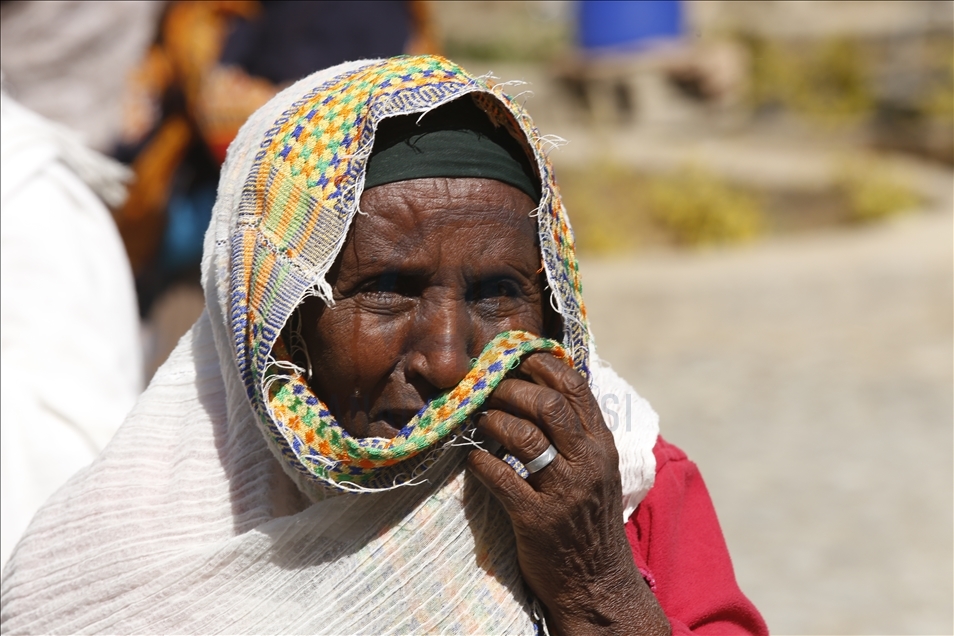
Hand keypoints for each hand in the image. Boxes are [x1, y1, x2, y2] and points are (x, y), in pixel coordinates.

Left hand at [467, 353, 668, 635]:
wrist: (597, 583)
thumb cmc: (589, 519)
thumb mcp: (597, 470)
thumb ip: (577, 433)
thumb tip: (541, 387)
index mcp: (602, 445)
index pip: (576, 386)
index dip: (541, 364)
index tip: (515, 357)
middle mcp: (587, 462)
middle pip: (547, 404)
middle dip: (510, 389)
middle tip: (487, 388)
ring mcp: (564, 491)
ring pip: (523, 435)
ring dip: (493, 420)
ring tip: (479, 419)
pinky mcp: (537, 519)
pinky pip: (500, 477)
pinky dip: (480, 462)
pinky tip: (473, 458)